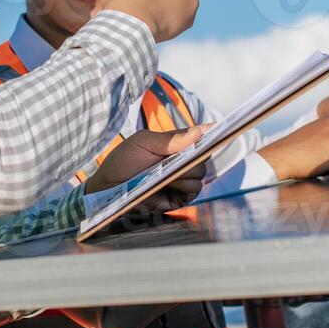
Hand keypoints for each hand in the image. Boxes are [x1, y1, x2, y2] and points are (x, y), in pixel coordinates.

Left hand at [82, 125, 209, 215]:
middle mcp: (181, 162)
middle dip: (193, 157)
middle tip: (176, 158)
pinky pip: (194, 191)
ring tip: (167, 173)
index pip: (199, 137)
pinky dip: (184, 186)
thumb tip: (199, 131)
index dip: (211, 133)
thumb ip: (171, 138)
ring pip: (200, 175)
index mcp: (175, 145)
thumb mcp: (143, 142)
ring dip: (186, 173)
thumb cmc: (122, 161)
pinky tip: (169, 183)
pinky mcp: (179, 198)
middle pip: (203, 157)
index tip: (219, 129)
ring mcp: (181, 181)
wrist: (108, 188)